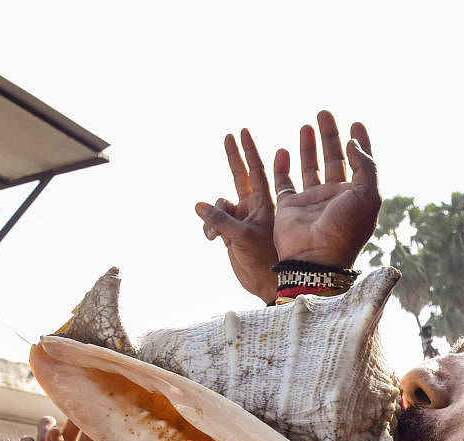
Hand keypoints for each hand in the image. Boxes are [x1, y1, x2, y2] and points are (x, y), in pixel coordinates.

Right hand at [194, 129, 278, 302]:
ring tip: (215, 234)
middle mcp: (254, 207)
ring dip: (214, 213)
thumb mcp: (242, 237)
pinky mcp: (232, 232)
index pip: (257, 170)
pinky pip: (214, 221)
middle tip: (230, 135)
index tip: (243, 131)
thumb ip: (220, 220)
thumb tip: (198, 205)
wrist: (265, 285)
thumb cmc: (264, 260)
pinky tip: (212, 239)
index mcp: (265, 204)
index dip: (250, 151)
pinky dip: (209, 226)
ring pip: (221, 204)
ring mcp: (242, 219)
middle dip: (235, 157)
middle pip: (241, 176)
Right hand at [271, 111, 378, 268]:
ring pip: (310, 166)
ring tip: (308, 124)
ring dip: (309, 146)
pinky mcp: (289, 206)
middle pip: (333, 159)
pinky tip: (283, 149)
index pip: (360, 162)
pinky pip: (284, 181)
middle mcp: (334, 197)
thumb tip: (353, 142)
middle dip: (330, 135)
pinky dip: (282, 165)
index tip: (356, 123)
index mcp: (355, 195)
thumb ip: (366, 165)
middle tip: (325, 113)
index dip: (360, 142)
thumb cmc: (345, 229)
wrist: (316, 257)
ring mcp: (311, 201)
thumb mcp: (368, 195)